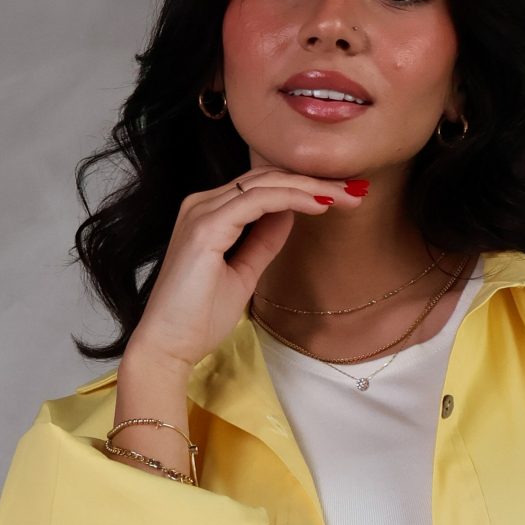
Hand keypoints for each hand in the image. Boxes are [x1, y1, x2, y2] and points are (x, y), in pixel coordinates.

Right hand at [126, 168, 367, 371]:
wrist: (169, 346)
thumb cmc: (199, 318)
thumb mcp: (244, 273)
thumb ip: (264, 241)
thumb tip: (290, 213)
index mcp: (208, 213)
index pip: (262, 186)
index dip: (303, 186)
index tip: (342, 196)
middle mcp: (201, 204)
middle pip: (266, 178)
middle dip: (314, 181)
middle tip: (356, 191)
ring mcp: (200, 213)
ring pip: (265, 184)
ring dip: (310, 187)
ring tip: (345, 196)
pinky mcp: (204, 228)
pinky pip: (257, 202)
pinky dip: (292, 198)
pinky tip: (319, 204)